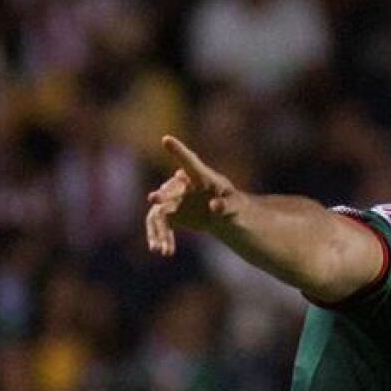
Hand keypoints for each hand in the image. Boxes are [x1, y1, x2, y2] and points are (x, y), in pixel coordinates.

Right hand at [146, 136, 241, 256]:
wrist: (223, 216)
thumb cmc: (233, 206)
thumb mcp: (235, 207)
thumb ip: (227, 205)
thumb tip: (214, 206)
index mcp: (202, 177)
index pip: (191, 162)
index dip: (179, 151)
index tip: (167, 139)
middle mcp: (184, 184)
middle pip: (171, 188)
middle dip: (164, 194)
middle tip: (154, 199)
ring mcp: (175, 197)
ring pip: (161, 211)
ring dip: (159, 229)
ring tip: (161, 248)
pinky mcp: (170, 212)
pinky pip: (160, 224)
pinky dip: (160, 237)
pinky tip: (164, 251)